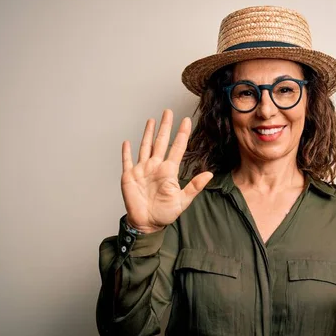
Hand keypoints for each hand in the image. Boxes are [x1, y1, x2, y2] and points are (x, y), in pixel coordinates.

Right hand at [121, 109, 212, 232]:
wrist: (147, 224)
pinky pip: (127, 161)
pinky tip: (127, 142)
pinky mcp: (129, 176)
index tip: (186, 120)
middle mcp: (156, 167)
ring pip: (145, 146)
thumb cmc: (165, 214)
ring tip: (152, 120)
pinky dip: (126, 152)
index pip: (177, 148)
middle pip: (161, 142)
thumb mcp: (183, 201)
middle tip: (169, 111)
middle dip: (165, 126)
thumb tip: (209, 174)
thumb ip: (194, 186)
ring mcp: (142, 170)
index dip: (182, 134)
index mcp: (169, 171)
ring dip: (148, 133)